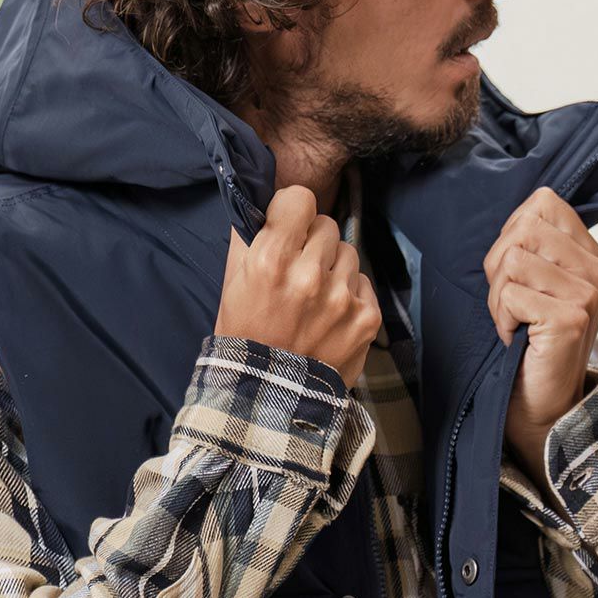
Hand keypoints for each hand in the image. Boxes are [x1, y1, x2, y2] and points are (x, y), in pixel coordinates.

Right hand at [216, 185, 382, 388]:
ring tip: (313, 301)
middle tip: (298, 273)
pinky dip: (350, 297)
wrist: (268, 398)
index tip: (288, 228)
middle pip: (326, 225)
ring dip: (332, 270)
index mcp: (271, 260)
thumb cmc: (245, 338)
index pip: (300, 199)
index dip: (292, 212)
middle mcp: (310, 275)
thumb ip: (248, 238)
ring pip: (347, 253)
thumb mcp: (232, 285)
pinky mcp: (365, 319)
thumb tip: (262, 203)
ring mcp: (341, 298)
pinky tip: (329, 319)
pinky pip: (363, 283)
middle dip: (313, 244)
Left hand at [482, 186, 597, 482]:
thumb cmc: (531, 345)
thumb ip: (533, 247)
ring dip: (498, 297)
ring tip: (514, 323)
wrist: (544, 407)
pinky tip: (516, 338)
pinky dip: (501, 319)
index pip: (542, 203)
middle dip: (498, 268)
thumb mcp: (535, 286)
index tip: (516, 276)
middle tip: (509, 305)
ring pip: (513, 259)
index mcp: (592, 256)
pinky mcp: (570, 318)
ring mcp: (588, 294)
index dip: (511, 235)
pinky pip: (510, 294)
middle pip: (523, 229)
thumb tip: (514, 216)